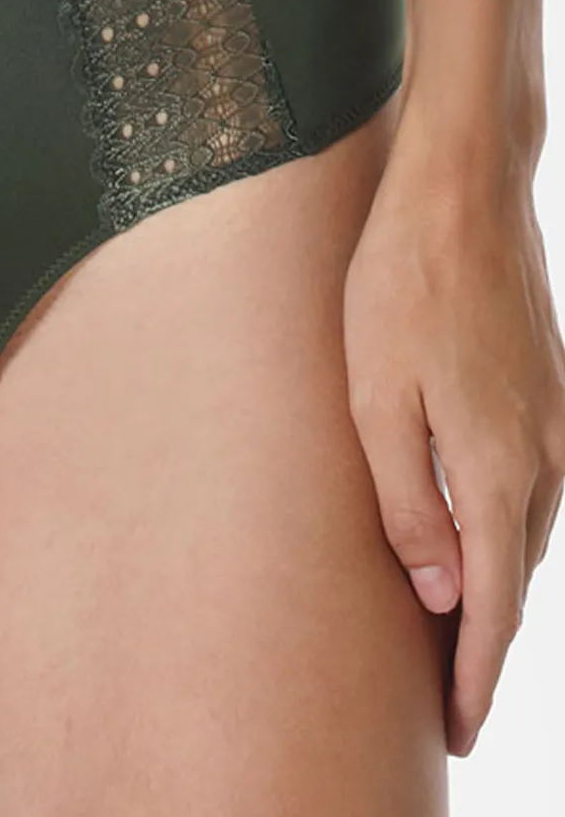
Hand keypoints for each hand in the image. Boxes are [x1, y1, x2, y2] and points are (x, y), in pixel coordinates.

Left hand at [343, 121, 564, 756]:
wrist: (462, 192)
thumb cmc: (399, 285)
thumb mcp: (375, 397)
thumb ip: (407, 502)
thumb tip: (441, 595)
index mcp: (496, 467)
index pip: (491, 606)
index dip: (474, 676)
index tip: (456, 729)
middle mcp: (542, 456)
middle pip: (516, 580)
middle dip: (484, 646)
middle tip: (447, 702)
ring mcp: (553, 421)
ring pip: (527, 535)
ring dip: (495, 590)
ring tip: (454, 636)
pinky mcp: (546, 391)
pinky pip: (533, 488)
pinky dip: (506, 533)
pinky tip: (476, 538)